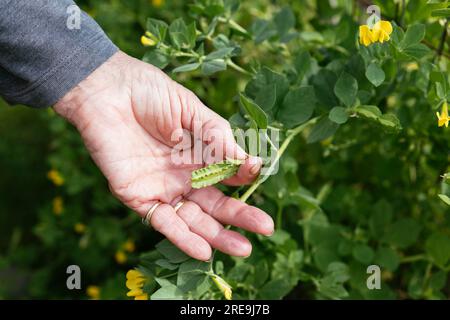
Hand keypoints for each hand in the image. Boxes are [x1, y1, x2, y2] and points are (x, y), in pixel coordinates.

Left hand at [54, 51, 273, 260]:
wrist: (106, 89)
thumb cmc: (150, 93)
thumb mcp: (191, 110)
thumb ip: (219, 138)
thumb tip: (251, 163)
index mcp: (198, 155)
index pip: (228, 176)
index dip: (244, 179)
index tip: (257, 175)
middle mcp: (183, 176)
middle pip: (215, 204)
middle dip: (240, 217)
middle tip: (265, 229)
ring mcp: (162, 188)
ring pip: (193, 220)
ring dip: (216, 236)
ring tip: (242, 249)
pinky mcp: (137, 196)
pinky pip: (162, 222)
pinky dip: (182, 238)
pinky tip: (204, 251)